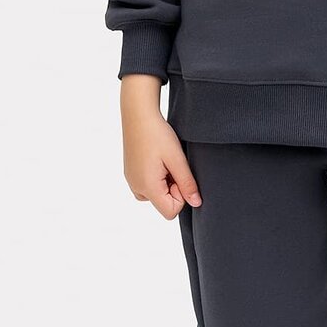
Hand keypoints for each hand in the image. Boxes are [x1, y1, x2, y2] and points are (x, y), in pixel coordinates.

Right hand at [120, 75, 201, 219]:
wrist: (138, 115)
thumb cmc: (158, 135)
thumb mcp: (177, 159)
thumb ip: (187, 183)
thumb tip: (196, 203)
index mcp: (147, 187)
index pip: (170, 212)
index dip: (181, 197)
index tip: (180, 175)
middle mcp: (136, 187)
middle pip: (163, 204)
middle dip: (173, 188)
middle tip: (172, 164)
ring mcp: (131, 180)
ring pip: (156, 195)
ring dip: (165, 182)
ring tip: (165, 161)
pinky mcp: (130, 173)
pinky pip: (148, 185)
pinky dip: (156, 177)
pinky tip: (157, 159)